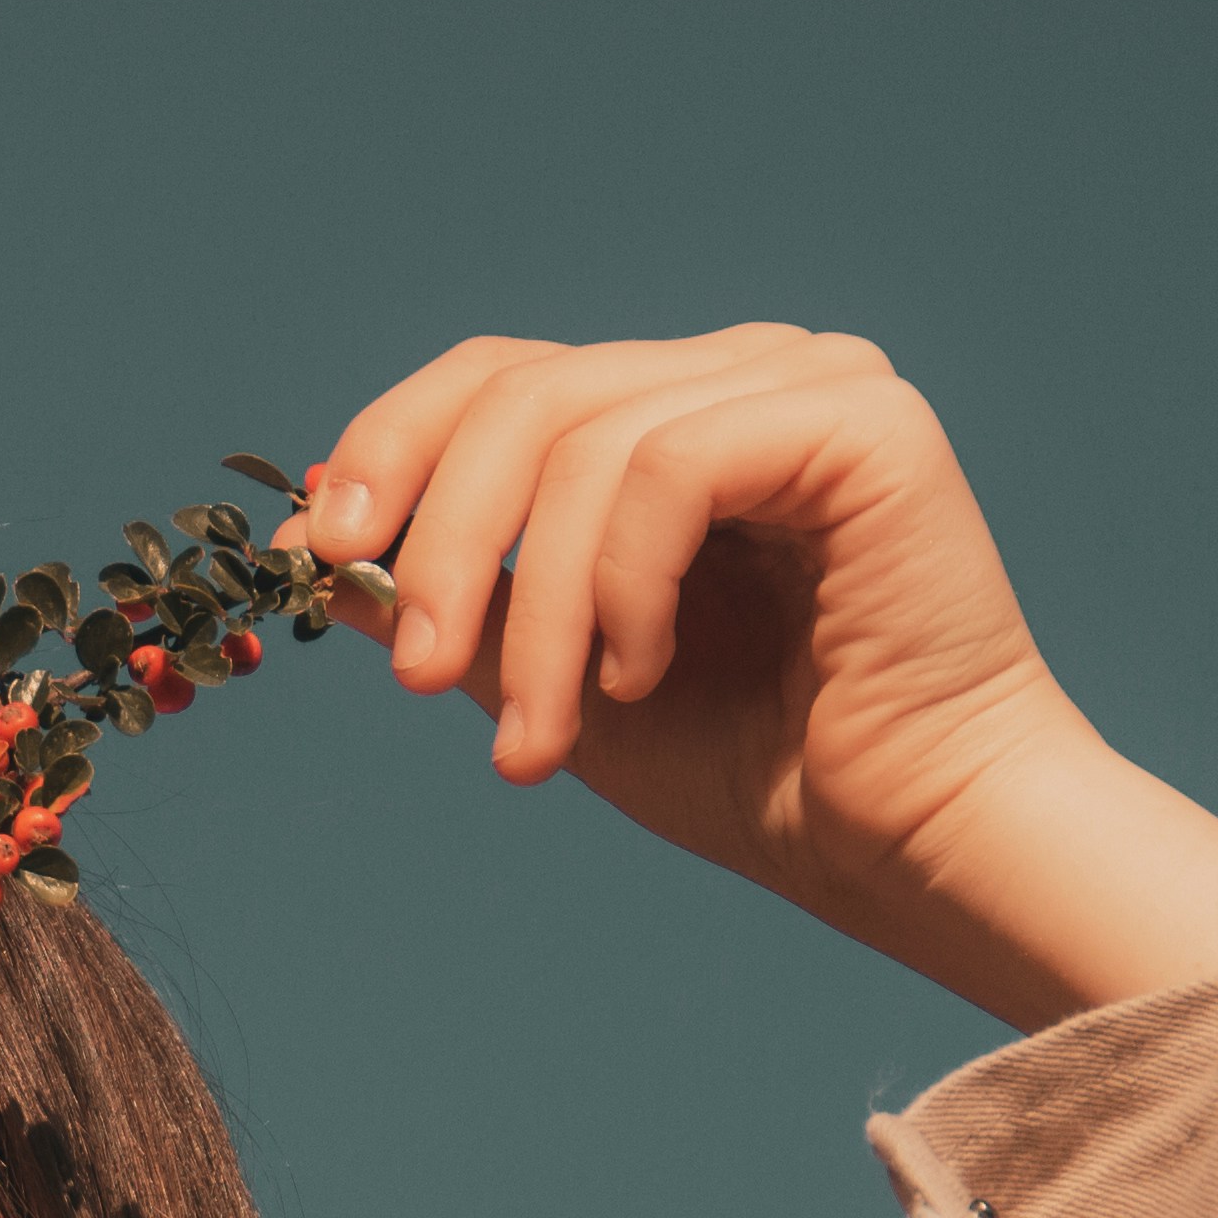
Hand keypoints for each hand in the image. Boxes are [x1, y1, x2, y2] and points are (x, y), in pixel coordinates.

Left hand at [296, 329, 1217, 1026]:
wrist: (901, 844)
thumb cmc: (750, 772)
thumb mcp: (550, 680)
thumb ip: (453, 602)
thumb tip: (316, 550)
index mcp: (674, 413)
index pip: (500, 375)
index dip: (391, 449)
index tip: (322, 561)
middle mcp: (743, 374)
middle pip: (524, 394)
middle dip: (444, 545)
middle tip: (420, 682)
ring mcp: (808, 382)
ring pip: (586, 443)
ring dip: (537, 614)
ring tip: (538, 741)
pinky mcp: (862, 422)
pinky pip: (673, 466)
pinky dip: (626, 586)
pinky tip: (643, 676)